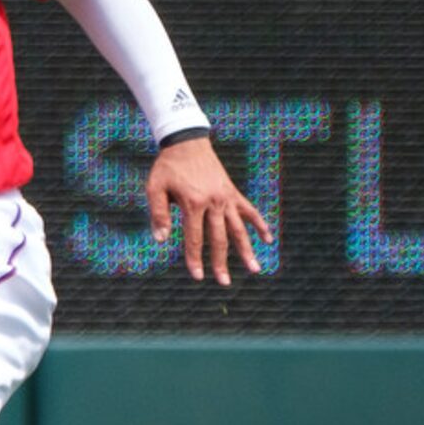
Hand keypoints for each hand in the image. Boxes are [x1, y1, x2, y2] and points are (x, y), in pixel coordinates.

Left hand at [146, 136, 272, 285]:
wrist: (186, 142)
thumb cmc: (167, 167)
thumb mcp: (155, 188)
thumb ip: (158, 214)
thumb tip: (161, 241)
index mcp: (193, 202)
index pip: (194, 238)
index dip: (195, 258)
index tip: (198, 276)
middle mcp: (214, 202)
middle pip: (219, 238)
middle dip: (221, 262)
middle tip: (224, 282)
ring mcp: (226, 197)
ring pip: (239, 229)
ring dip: (247, 250)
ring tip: (255, 270)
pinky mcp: (233, 192)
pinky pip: (249, 210)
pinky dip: (259, 224)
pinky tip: (268, 239)